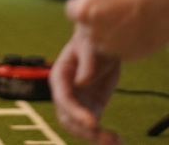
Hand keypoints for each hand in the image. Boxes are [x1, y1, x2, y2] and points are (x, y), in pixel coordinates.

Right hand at [49, 27, 121, 143]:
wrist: (102, 45)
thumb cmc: (92, 41)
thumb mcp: (89, 47)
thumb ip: (86, 64)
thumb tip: (82, 83)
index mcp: (60, 76)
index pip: (63, 99)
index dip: (75, 112)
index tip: (93, 122)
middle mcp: (65, 92)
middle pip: (67, 118)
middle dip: (83, 130)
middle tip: (103, 136)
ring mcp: (78, 101)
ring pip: (78, 126)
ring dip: (93, 137)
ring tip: (113, 140)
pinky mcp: (92, 107)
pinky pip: (93, 126)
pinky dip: (102, 136)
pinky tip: (116, 139)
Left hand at [67, 0, 168, 61]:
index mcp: (82, 11)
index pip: (72, 10)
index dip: (84, 3)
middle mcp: (93, 32)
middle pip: (87, 26)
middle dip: (95, 18)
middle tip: (114, 7)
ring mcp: (112, 47)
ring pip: (103, 41)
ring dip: (109, 32)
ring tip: (126, 18)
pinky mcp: (130, 56)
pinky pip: (121, 50)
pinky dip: (126, 42)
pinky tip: (137, 27)